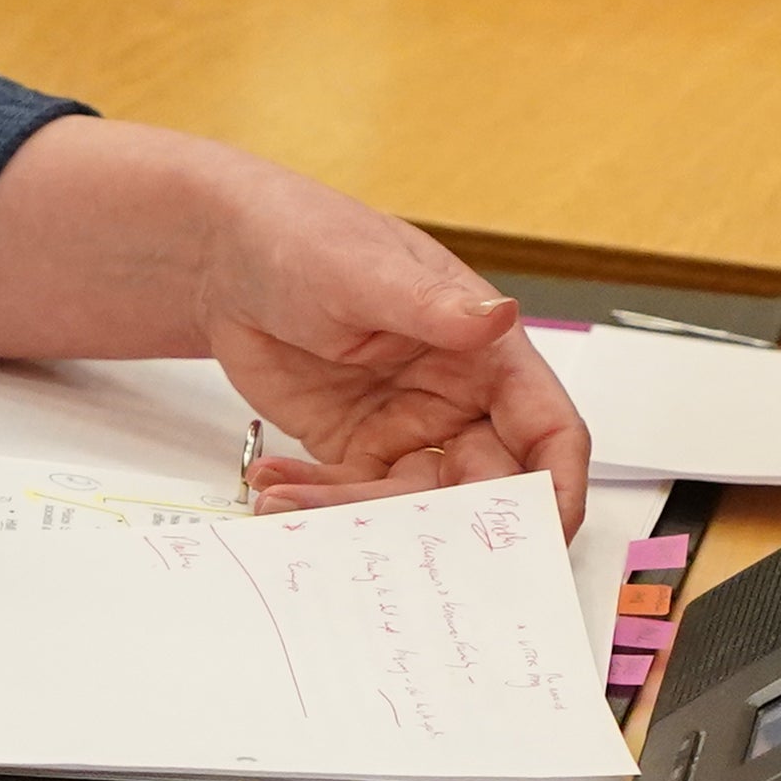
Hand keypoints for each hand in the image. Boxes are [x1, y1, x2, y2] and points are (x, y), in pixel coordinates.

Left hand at [193, 158, 588, 530]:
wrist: (225, 255)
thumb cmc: (303, 237)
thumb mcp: (364, 270)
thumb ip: (430, 305)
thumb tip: (500, 316)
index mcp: (481, 350)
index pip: (546, 428)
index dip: (555, 486)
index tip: (539, 538)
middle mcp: (456, 397)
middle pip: (487, 487)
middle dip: (453, 527)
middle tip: (400, 544)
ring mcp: (407, 428)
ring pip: (417, 506)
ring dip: (363, 517)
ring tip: (292, 501)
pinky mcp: (357, 450)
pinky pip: (356, 499)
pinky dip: (319, 504)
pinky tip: (274, 486)